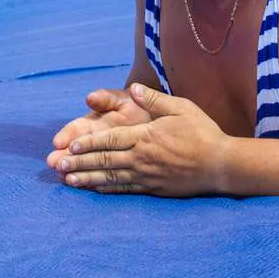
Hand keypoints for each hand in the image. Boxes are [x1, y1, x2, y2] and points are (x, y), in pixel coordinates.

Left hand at [46, 83, 226, 195]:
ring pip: (110, 177)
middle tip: (57, 165)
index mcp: (146, 136)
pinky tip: (94, 189)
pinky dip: (106, 189)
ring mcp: (147, 175)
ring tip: (67, 179)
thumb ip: (154, 99)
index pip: (109, 140)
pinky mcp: (153, 188)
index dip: (87, 143)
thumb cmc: (202, 132)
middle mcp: (142, 157)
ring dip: (87, 178)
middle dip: (79, 162)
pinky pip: (125, 189)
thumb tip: (133, 88)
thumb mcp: (181, 108)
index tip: (68, 146)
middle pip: (104, 160)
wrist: (221, 164)